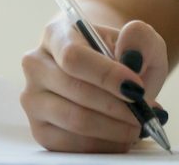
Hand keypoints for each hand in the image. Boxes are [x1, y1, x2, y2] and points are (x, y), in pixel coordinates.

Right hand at [19, 17, 167, 152]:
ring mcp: (34, 99)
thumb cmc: (121, 55)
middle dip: (117, 106)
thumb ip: (140, 38)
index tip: (136, 88)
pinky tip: (121, 136)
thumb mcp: (139, 40)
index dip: (106, 75)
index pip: (73, 56)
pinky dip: (103, 144)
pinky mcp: (40, 130)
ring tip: (137, 125)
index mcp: (56, 34)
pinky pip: (71, 144)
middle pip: (74, 90)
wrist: (107, 74)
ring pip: (74, 120)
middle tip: (144, 113)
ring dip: (114, 128)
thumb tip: (130, 52)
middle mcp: (36, 65)